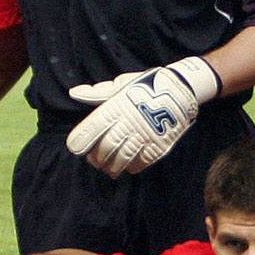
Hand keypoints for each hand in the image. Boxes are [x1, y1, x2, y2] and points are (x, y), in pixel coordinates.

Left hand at [66, 57, 218, 176]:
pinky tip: (128, 168)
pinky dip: (133, 167)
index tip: (75, 148)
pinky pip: (143, 161)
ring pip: (123, 158)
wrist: (181, 88)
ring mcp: (145, 135)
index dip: (81, 140)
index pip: (93, 127)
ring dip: (113, 167)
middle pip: (107, 147)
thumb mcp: (121, 84)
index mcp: (117, 107)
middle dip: (97, 158)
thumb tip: (73, 93)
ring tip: (109, 170)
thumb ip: (97, 93)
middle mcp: (129, 122)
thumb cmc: (146, 85)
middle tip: (94, 162)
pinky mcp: (160, 143)